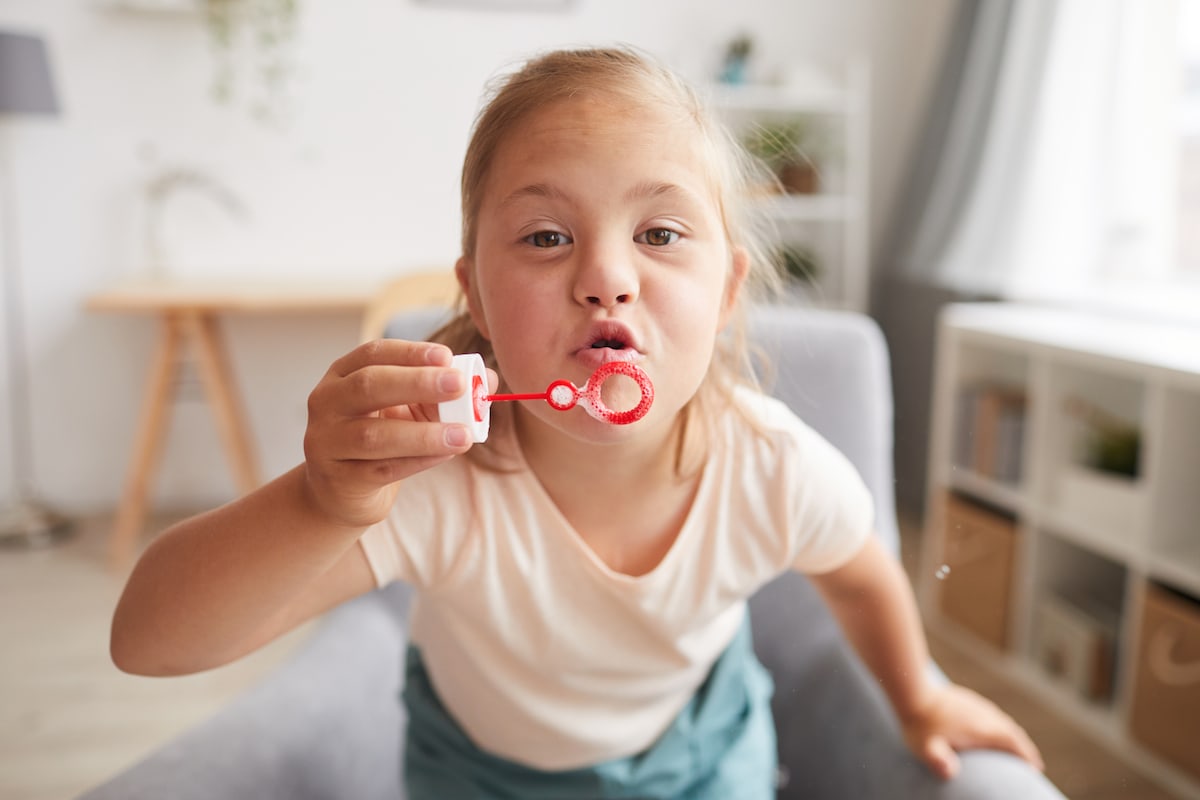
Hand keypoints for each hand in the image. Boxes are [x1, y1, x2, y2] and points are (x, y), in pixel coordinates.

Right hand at [301, 339, 489, 527]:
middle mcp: (327, 402)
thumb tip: (489, 379)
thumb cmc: (383, 436)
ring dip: (423, 434)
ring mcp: (327, 442)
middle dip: (417, 383)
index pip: (373, 353)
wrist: (345, 490)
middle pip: (368, 386)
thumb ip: (445, 392)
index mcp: (343, 374)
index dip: (410, 353)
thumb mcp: (410, 408)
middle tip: (459, 386)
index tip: (447, 356)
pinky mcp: (339, 479)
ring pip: (373, 435)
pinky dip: (418, 461)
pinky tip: (446, 454)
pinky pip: (382, 469)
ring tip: (463, 434)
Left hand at [900, 682, 1043, 779]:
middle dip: (1024, 747)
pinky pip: (992, 714)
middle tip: (1032, 762)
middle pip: (1012, 731)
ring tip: (1017, 749)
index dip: (1027, 755)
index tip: (1036, 768)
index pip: (1013, 742)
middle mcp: (985, 715)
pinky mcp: (968, 700)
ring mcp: (977, 705)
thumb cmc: (919, 724)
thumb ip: (939, 760)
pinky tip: (993, 730)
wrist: (912, 691)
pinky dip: (1000, 725)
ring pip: (1003, 721)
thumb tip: (949, 773)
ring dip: (1013, 735)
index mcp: (981, 729)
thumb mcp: (926, 747)